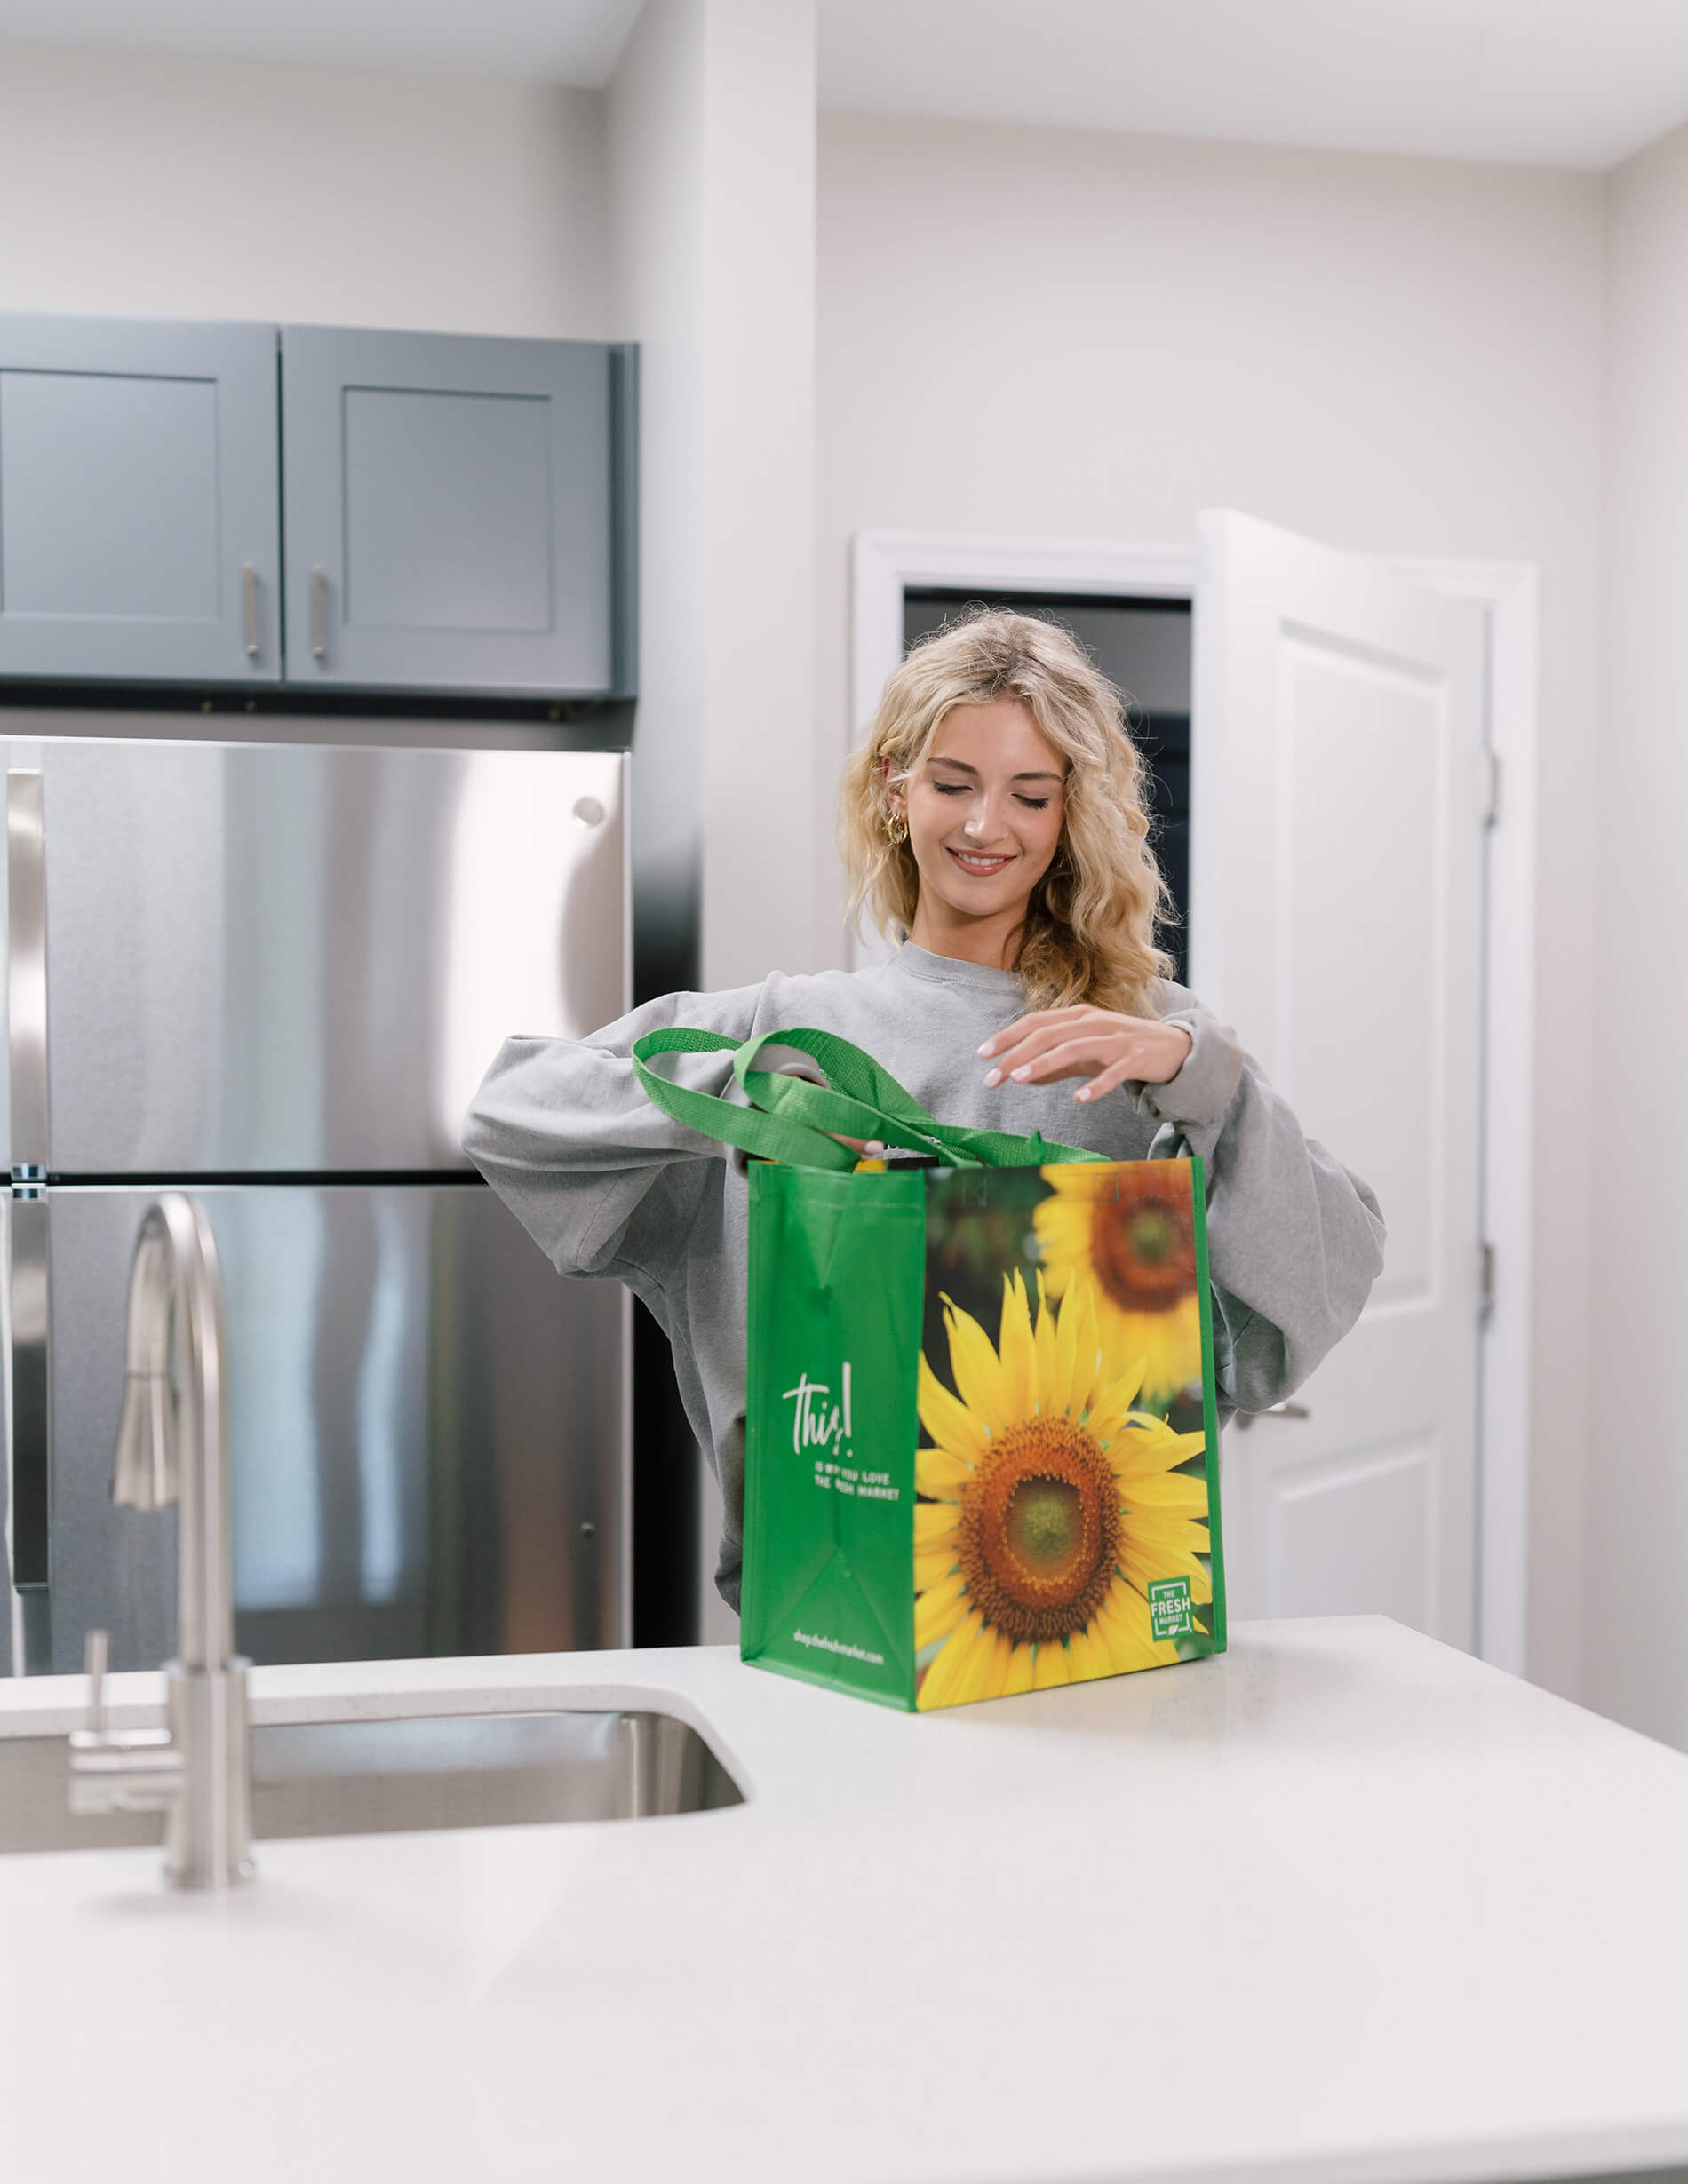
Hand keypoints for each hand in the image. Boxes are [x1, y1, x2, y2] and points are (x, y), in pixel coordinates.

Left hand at [978, 1007, 1193, 1102]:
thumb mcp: (1085, 1055)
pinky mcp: (1136, 1058)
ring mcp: (1116, 1038)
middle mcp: (1094, 1022)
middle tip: (992, 1077)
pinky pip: (1114, 1073)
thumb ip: (1054, 1065)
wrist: (1175, 1048)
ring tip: (1019, 1079)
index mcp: (1079, 1016)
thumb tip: (1019, 1077)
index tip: (981, 1055)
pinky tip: (1079, 1099)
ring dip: (1044, 1063)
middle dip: (1016, 1054)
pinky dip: (1096, 1086)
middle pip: (1048, 1033)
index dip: (1007, 1037)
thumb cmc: (1123, 1049)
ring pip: (1074, 1047)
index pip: (1035, 1022)